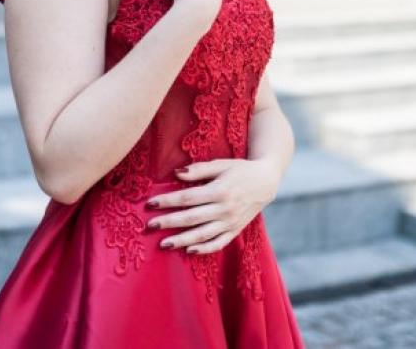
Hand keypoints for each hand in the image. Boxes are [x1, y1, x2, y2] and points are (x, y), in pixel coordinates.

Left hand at [145, 158, 279, 254]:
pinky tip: (189, 250)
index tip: (150, 204)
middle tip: (149, 226)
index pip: (188, 198)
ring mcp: (230, 222)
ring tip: (163, 244)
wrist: (266, 181)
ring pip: (203, 234)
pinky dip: (204, 249)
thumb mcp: (221, 164)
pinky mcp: (235, 230)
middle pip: (192, 218)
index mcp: (219, 190)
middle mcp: (225, 209)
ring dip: (181, 240)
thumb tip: (176, 173)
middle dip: (169, 222)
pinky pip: (219, 243)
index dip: (168, 201)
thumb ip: (199, 169)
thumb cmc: (240, 169)